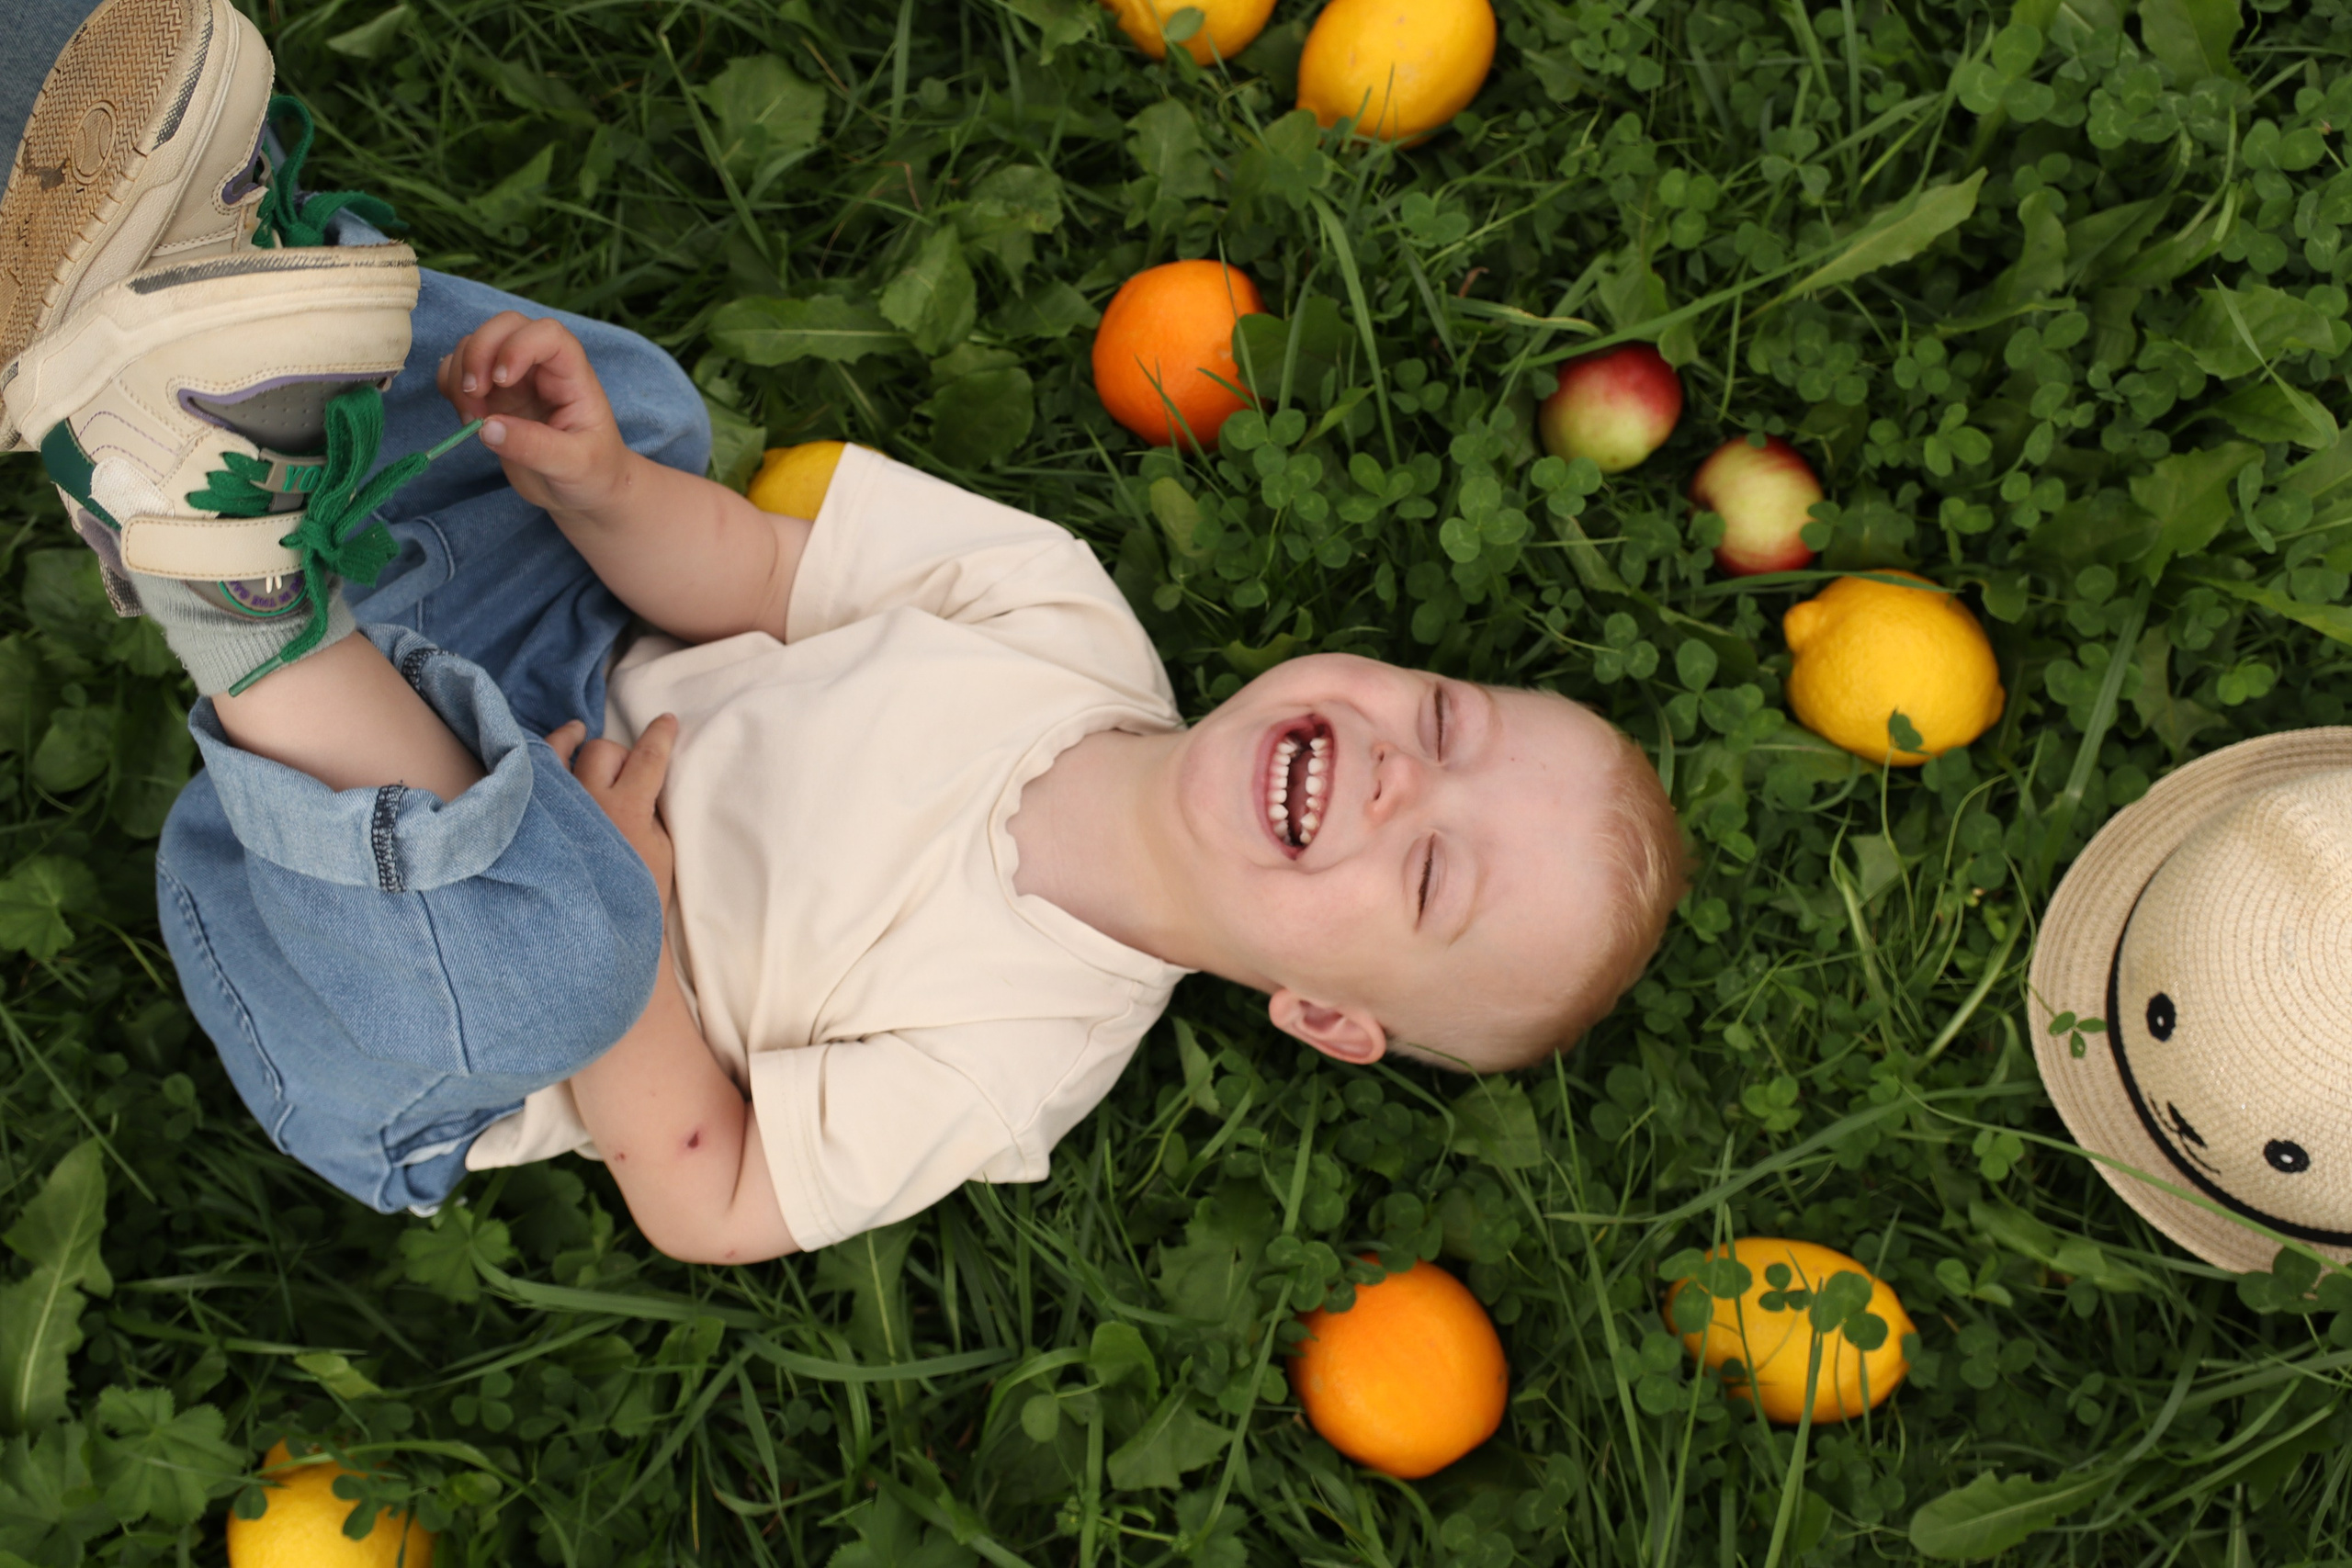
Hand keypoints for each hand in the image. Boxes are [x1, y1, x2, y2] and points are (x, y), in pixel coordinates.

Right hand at [439, 312, 632, 515]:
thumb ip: (535, 447)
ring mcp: (515, 379)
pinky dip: (451, 385)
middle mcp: (542, 368)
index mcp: (573, 376)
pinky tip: (467, 417)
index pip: (547, 334)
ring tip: (472, 418)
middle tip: (474, 395)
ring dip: (461, 374)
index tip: (501, 382)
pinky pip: (460, 370)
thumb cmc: (593, 473)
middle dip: (479, 352)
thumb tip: (487, 428)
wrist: (582, 491)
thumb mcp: (575, 465)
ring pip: (476, 344)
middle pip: (505, 325)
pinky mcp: (492, 396)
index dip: (518, 346)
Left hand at [547, 716, 676, 900]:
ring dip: (573, 743)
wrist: (596, 932)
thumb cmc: (637, 894)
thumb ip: (652, 810)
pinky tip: (546, 752)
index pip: (648, 757)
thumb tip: (642, 782)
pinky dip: (540, 759)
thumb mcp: (662, 849)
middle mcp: (588, 801)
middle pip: (602, 750)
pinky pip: (531, 775)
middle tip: (624, 771)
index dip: (661, 736)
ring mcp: (555, 809)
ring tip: (575, 731)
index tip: (666, 721)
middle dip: (617, 753)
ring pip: (560, 753)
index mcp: (628, 809)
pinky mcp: (533, 821)